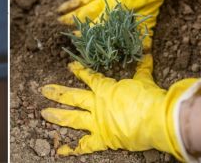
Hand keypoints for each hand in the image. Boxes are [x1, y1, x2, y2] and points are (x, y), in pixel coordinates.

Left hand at [41, 54, 200, 161]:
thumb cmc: (149, 97)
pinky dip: (72, 149)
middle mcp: (96, 104)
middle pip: (72, 96)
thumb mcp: (144, 79)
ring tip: (44, 113)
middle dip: (57, 93)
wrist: (156, 118)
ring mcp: (97, 122)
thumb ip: (142, 67)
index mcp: (105, 89)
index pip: (89, 77)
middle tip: (44, 90)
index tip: (70, 66)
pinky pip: (85, 146)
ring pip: (72, 118)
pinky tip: (58, 150)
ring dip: (57, 115)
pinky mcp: (102, 139)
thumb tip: (147, 50)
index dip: (79, 71)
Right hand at [58, 0, 200, 48]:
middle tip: (58, 22)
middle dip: (69, 19)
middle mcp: (103, 1)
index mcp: (110, 13)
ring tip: (59, 9)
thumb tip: (145, 53)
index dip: (83, 34)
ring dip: (71, 4)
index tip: (73, 38)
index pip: (93, 27)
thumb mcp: (148, 17)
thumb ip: (143, 35)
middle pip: (82, 12)